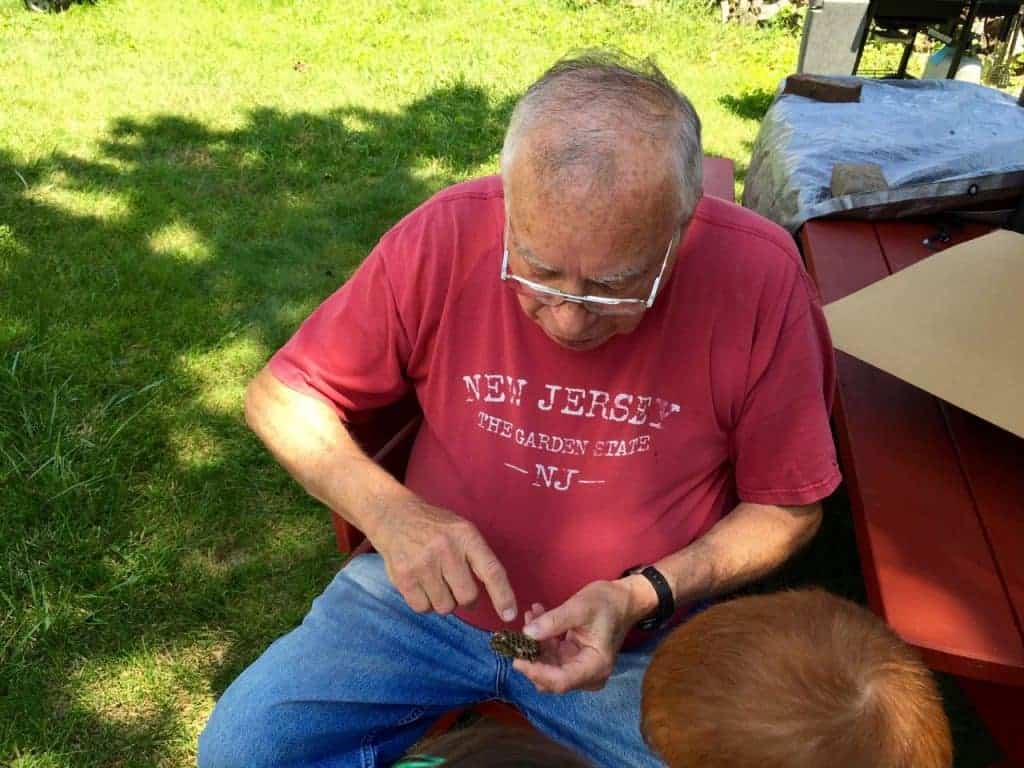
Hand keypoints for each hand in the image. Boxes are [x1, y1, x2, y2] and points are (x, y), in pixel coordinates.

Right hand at [368, 498, 516, 620]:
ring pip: (445, 606)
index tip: (509, 615)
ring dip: (443, 600)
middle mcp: (446, 549)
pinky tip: (421, 584)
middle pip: (467, 597)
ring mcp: (423, 564)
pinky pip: (423, 608)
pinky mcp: (404, 578)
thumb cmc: (435, 528)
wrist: (394, 517)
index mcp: (466, 536)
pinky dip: (425, 603)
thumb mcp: (462, 530)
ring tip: (434, 579)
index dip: (503, 596)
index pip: (491, 570)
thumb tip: (497, 597)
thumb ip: (477, 558)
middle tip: (455, 584)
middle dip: (464, 597)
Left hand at [512, 580, 635, 693]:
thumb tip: (526, 634)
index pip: (561, 681)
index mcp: (595, 666)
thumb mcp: (580, 607)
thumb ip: (554, 621)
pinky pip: (551, 656)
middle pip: (552, 678)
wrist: (623, 599)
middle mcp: (588, 674)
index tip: (517, 659)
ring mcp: (580, 668)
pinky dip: (542, 639)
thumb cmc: (607, 602)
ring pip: (548, 667)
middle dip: (532, 658)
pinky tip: (536, 616)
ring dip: (535, 644)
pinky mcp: (574, 659)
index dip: (537, 673)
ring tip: (531, 615)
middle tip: (519, 633)